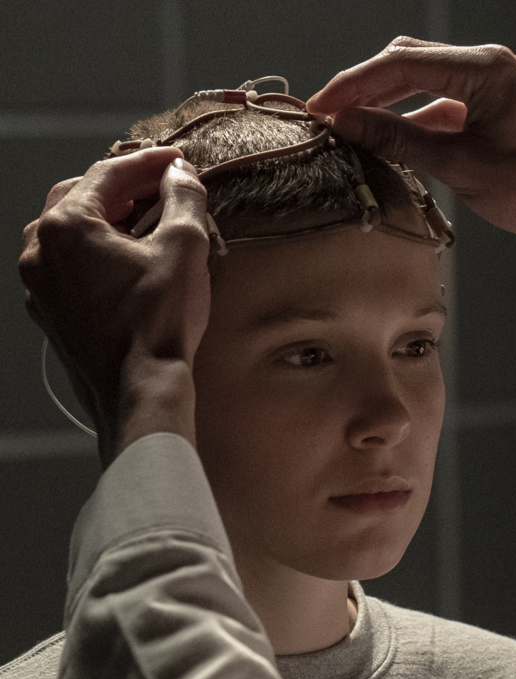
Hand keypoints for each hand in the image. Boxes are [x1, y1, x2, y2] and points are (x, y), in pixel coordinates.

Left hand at [20, 149, 210, 464]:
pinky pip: (70, 268)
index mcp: (65, 225)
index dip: (149, 162)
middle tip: (162, 187)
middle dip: (124, 189)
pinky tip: (129, 264)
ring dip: (109, 221)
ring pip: (72, 233)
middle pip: (82, 198)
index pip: (109, 174)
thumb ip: (183, 199)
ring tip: (148, 224)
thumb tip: (180, 174)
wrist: (138, 390)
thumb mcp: (185, 249)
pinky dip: (98, 255)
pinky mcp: (50, 312)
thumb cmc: (158, 322)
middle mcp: (39, 249)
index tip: (178, 160)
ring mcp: (39, 284)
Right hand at [307, 39, 515, 276]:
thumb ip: (401, 141)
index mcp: (485, 69)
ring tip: (349, 127)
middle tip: (327, 116)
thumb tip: (346, 123)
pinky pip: (441, 101)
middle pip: (408, 62)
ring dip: (385, 102)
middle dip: (364, 87)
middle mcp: (488, 64)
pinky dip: (412, 118)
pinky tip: (389, 140)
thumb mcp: (460, 168)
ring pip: (422, 80)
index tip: (320, 107)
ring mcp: (491, 83)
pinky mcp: (492, 106)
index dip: (354, 85)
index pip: (401, 64)